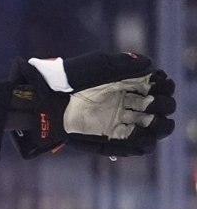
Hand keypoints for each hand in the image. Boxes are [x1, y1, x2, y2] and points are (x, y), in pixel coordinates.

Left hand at [8, 52, 175, 157]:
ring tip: (149, 118)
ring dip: (159, 124)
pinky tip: (144, 135)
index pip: (156, 85)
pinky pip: (135, 145)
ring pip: (151, 126)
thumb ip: (124, 64)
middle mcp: (123, 102)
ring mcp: (117, 120)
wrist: (43, 100)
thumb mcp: (96, 65)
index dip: (163, 85)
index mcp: (122, 82)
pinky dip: (144, 141)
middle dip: (163, 104)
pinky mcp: (109, 137)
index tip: (158, 83)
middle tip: (151, 102)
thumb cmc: (66, 78)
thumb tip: (150, 66)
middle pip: (159, 105)